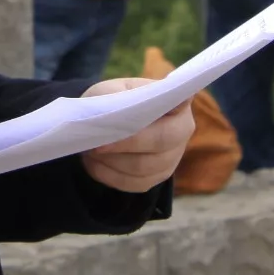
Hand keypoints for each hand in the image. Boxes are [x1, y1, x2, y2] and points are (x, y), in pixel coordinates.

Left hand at [79, 78, 194, 192]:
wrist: (110, 120)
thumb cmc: (114, 100)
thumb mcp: (112, 90)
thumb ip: (117, 99)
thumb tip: (118, 116)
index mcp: (176, 103)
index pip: (180, 102)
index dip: (170, 105)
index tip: (152, 103)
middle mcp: (182, 131)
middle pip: (160, 142)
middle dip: (126, 144)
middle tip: (98, 144)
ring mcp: (171, 159)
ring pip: (143, 168)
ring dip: (113, 161)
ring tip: (91, 150)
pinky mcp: (155, 179)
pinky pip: (132, 183)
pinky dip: (108, 174)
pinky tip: (94, 162)